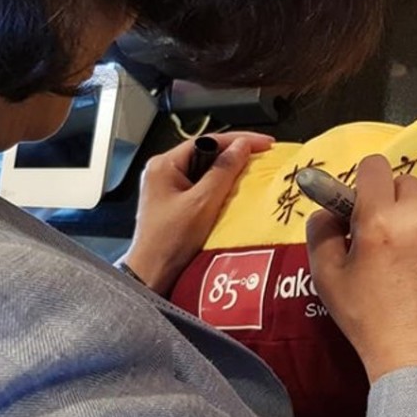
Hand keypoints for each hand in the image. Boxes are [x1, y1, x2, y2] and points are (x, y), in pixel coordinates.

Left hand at [121, 132, 274, 295]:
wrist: (152, 276)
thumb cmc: (169, 241)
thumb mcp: (202, 203)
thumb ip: (223, 171)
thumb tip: (241, 146)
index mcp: (164, 165)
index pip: (208, 141)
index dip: (239, 140)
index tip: (265, 144)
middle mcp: (164, 171)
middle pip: (207, 153)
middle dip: (236, 155)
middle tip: (263, 157)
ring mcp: (169, 188)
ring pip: (206, 170)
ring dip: (230, 171)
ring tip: (254, 173)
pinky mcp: (176, 203)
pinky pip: (204, 186)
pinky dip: (222, 187)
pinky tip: (237, 192)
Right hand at [307, 155, 416, 382]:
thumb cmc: (370, 323)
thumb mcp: (328, 278)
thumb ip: (321, 231)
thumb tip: (328, 208)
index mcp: (380, 220)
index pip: (374, 167)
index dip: (365, 182)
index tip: (363, 203)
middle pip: (406, 183)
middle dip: (393, 201)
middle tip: (386, 235)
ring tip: (414, 256)